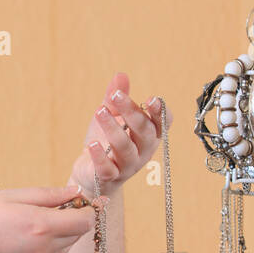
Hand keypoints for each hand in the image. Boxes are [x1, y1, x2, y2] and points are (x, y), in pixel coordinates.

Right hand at [0, 183, 95, 252]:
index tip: (78, 200)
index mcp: (41, 226)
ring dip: (62, 233)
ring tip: (38, 219)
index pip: (85, 221)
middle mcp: (44, 249)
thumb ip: (46, 195)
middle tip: (57, 206)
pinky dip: (49, 244)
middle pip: (79, 235)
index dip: (87, 209)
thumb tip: (73, 191)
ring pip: (66, 247)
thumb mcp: (10, 196)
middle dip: (75, 219)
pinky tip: (28, 234)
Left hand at [68, 71, 173, 199]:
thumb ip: (116, 97)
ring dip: (113, 129)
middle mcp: (143, 150)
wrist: (91, 174)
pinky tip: (91, 144)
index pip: (162, 123)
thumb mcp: (110, 116)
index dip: (160, 112)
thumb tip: (121, 75)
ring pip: (125, 147)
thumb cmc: (106, 142)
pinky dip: (99, 157)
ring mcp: (128, 165)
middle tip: (116, 95)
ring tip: (99, 111)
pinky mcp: (110, 177)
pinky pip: (107, 168)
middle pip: (144, 132)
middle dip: (132, 113)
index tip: (152, 99)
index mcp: (149, 134)